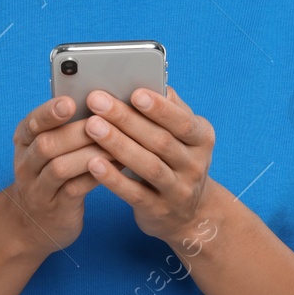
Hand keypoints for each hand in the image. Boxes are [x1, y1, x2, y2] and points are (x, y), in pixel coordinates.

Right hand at [2, 95, 108, 256]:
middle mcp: (26, 164)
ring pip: (60, 168)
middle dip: (76, 132)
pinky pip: (75, 189)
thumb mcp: (46, 150)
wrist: (32, 223)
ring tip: (115, 143)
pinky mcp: (56, 209)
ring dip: (89, 153)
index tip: (69, 102)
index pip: (31, 123)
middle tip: (103, 121)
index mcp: (23, 141)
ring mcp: (38, 189)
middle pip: (46, 144)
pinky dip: (97, 175)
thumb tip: (101, 101)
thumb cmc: (48, 174)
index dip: (49, 113)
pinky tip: (117, 165)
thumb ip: (64, 127)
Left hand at [82, 84, 216, 246]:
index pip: (182, 121)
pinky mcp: (159, 210)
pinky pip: (135, 193)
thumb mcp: (183, 136)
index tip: (134, 92)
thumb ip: (170, 109)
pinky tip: (93, 163)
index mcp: (202, 138)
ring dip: (118, 144)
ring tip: (91, 126)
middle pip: (160, 140)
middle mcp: (195, 164)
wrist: (190, 214)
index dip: (159, 108)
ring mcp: (178, 190)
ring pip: (148, 166)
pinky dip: (114, 179)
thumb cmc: (177, 160)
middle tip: (97, 101)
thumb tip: (151, 80)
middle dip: (126, 119)